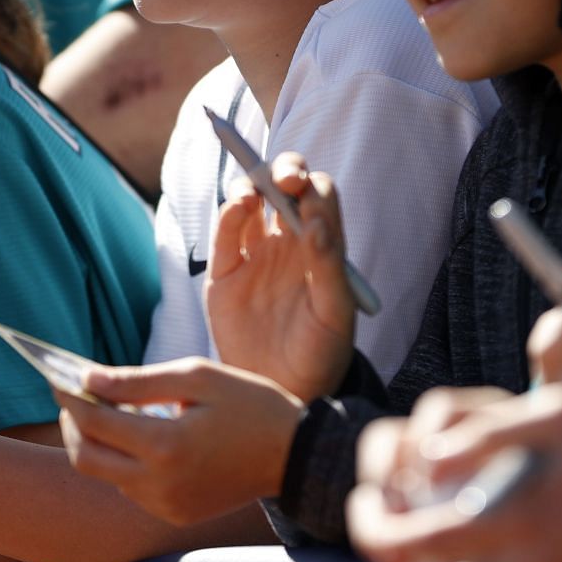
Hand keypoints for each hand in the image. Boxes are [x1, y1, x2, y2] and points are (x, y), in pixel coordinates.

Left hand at [55, 357, 303, 525]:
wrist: (296, 455)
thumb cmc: (250, 405)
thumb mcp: (198, 377)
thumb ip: (138, 381)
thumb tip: (87, 379)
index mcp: (166, 446)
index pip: (94, 422)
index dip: (69, 396)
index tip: (57, 374)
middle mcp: (160, 485)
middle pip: (85, 458)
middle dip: (71, 424)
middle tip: (73, 395)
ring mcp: (166, 506)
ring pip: (106, 475)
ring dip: (97, 442)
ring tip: (108, 409)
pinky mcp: (175, 515)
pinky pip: (132, 488)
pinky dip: (124, 460)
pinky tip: (141, 435)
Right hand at [205, 153, 354, 400]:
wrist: (283, 391)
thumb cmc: (321, 353)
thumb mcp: (336, 313)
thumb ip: (329, 266)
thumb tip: (315, 224)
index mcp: (322, 245)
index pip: (320, 196)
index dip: (313, 187)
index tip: (308, 194)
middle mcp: (288, 242)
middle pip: (284, 187)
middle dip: (284, 170)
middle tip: (285, 179)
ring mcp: (255, 253)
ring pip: (250, 200)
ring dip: (253, 185)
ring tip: (254, 196)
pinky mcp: (225, 271)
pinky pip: (226, 232)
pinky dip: (229, 212)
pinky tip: (239, 207)